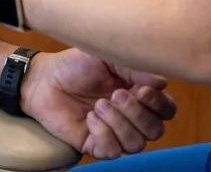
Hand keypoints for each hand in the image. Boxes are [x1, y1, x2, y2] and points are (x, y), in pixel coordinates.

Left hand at [21, 49, 177, 158]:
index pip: (166, 110)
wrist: (44, 78)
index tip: (142, 90)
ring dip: (119, 124)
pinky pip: (112, 152)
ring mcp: (113, 133)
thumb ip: (135, 69)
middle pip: (155, 130)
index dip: (159, 104)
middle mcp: (130, 117)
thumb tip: (162, 83)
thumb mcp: (107, 58)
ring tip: (98, 105)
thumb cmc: (76, 66)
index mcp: (138, 95)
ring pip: (136, 144)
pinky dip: (103, 134)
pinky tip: (89, 118)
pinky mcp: (95, 145)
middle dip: (137, 114)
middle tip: (115, 95)